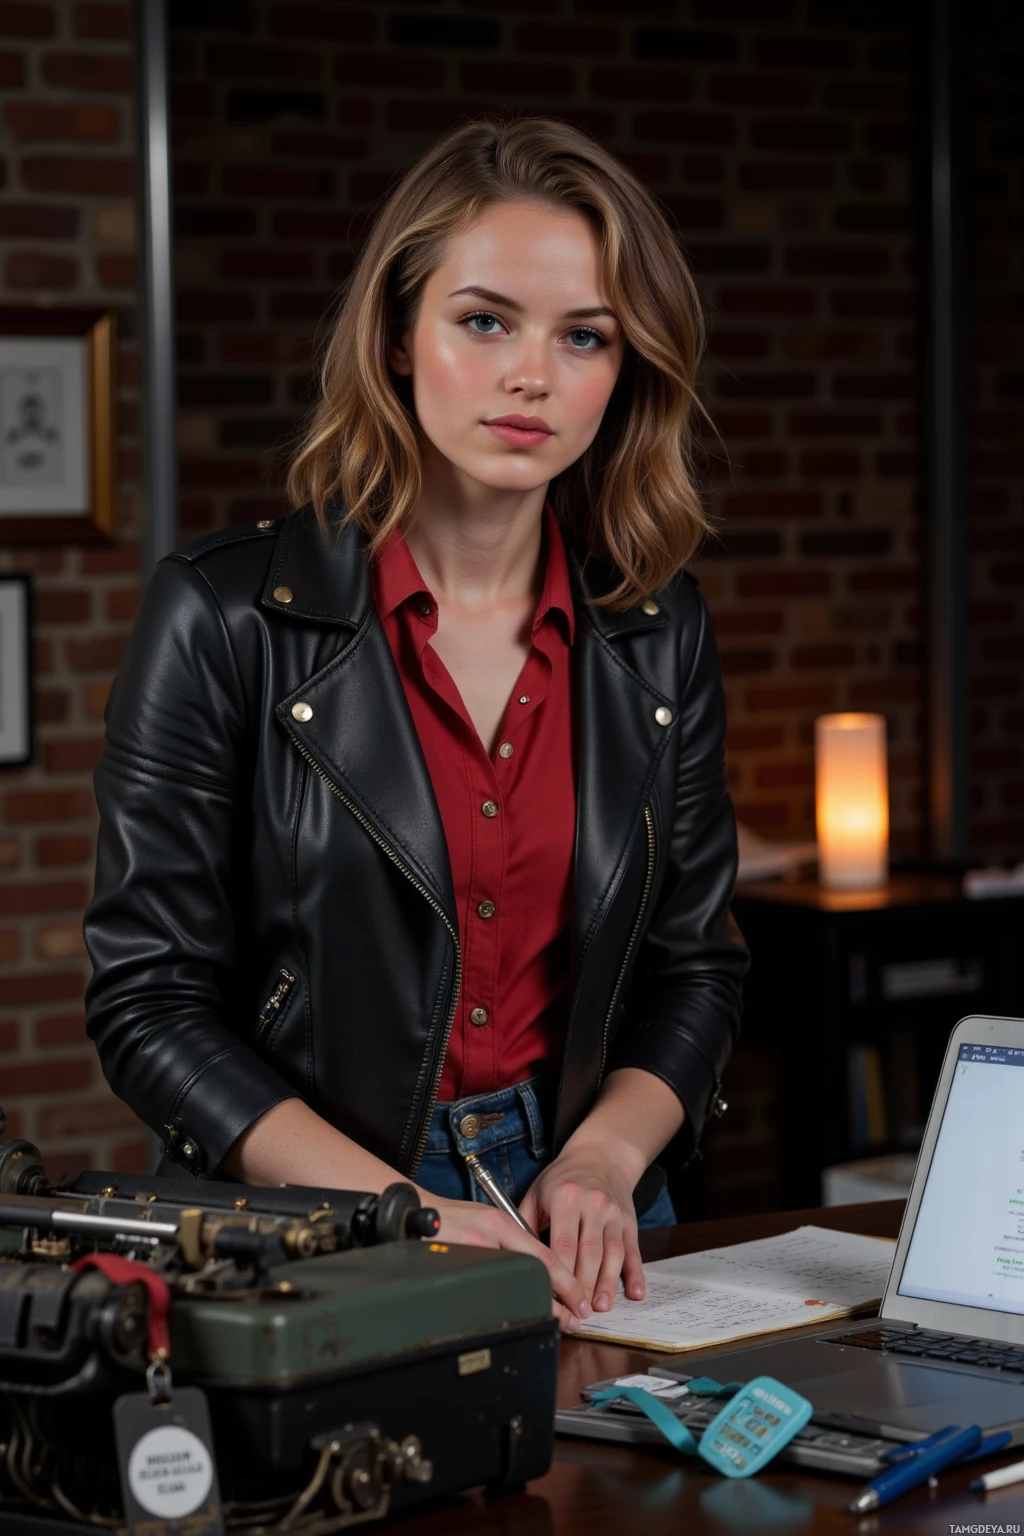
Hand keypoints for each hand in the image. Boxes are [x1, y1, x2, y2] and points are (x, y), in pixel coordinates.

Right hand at [427, 1194, 592, 1334]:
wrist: (416, 1214)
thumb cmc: (453, 1216)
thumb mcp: (489, 1218)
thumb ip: (514, 1238)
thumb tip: (542, 1267)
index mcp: (501, 1224)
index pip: (544, 1258)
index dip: (566, 1284)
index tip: (580, 1301)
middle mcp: (488, 1240)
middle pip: (532, 1278)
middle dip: (557, 1304)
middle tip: (572, 1321)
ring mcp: (471, 1258)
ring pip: (512, 1290)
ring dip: (536, 1309)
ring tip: (552, 1323)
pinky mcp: (454, 1273)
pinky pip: (488, 1295)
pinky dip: (505, 1309)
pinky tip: (516, 1318)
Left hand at [518, 1145, 644, 1313]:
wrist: (601, 1155)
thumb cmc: (563, 1178)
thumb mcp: (538, 1191)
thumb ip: (523, 1222)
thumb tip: (513, 1256)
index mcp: (565, 1198)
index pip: (562, 1244)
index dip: (560, 1275)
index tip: (554, 1298)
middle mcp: (593, 1205)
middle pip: (589, 1253)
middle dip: (583, 1286)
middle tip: (577, 1312)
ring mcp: (613, 1213)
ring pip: (612, 1254)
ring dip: (607, 1284)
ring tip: (601, 1307)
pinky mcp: (629, 1221)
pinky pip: (633, 1250)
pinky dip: (635, 1273)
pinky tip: (635, 1293)